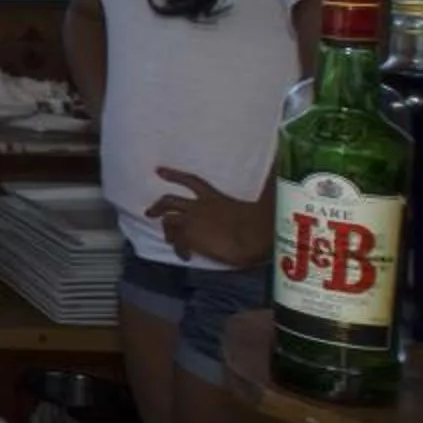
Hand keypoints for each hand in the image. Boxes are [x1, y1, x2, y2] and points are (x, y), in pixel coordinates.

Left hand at [147, 166, 270, 266]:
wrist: (256, 236)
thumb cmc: (261, 221)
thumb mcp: (254, 202)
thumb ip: (256, 188)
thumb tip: (273, 166)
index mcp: (214, 197)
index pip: (190, 181)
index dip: (173, 175)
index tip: (158, 171)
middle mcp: (199, 206)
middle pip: (169, 201)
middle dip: (157, 206)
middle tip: (150, 212)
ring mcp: (192, 221)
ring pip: (169, 221)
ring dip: (166, 230)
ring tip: (167, 238)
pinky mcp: (191, 236)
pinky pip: (178, 243)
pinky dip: (179, 250)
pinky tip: (185, 256)